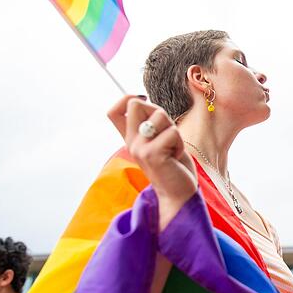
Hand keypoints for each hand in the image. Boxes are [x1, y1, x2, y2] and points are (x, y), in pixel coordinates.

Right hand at [107, 96, 197, 229]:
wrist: (178, 194)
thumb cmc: (173, 165)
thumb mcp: (159, 140)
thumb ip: (151, 123)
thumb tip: (143, 99)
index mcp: (130, 138)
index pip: (113, 111)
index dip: (127, 99)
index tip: (146, 108)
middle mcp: (131, 143)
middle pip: (136, 103)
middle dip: (158, 112)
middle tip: (167, 134)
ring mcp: (139, 148)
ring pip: (159, 115)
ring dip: (174, 129)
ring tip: (172, 148)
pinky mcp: (152, 155)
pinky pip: (172, 132)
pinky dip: (180, 143)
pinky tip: (175, 157)